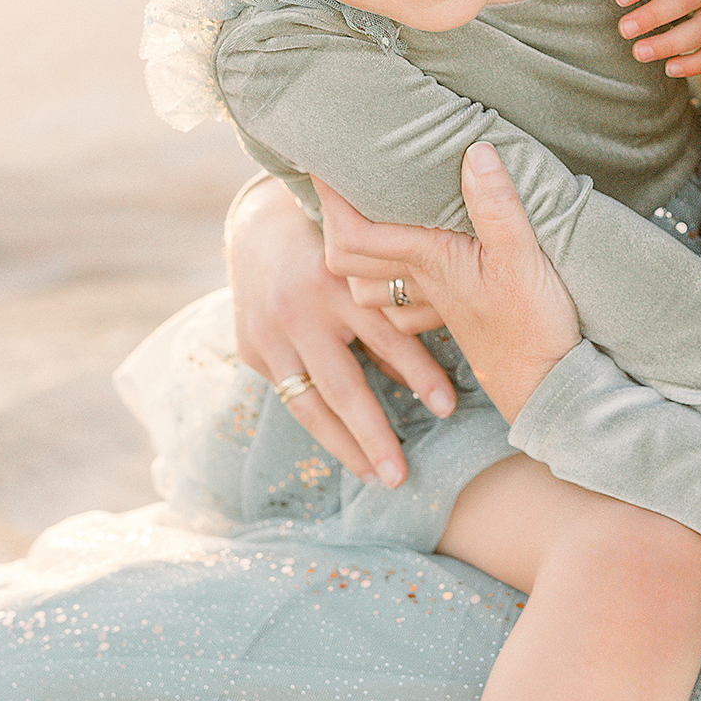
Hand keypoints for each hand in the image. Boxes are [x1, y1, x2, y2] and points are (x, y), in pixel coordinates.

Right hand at [225, 177, 456, 482]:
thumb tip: (419, 375)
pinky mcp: (251, 349)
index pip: (386, 335)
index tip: (449, 409)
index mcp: (337, 280)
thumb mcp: (368, 262)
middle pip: (343, 386)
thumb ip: (392, 308)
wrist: (259, 224)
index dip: (420, 374)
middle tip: (401, 477)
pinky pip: (291, 396)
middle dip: (374, 436)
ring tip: (375, 476)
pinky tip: (346, 446)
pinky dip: (321, 422)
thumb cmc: (335, 242)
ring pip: (309, 405)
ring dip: (344, 446)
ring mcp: (268, 333)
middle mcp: (299, 309)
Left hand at [312, 144, 579, 423]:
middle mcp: (422, 281)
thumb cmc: (535, 327)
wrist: (549, 388)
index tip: (322, 164)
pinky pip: (402, 303)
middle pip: (347, 259)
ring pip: (368, 284)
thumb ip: (497, 207)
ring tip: (365, 217)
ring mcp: (435, 301)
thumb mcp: (523, 258)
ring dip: (358, 254)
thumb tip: (476, 151)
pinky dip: (391, 284)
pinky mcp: (453, 314)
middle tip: (340, 183)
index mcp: (428, 261)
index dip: (332, 199)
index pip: (354, 233)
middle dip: (334, 222)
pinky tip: (405, 264)